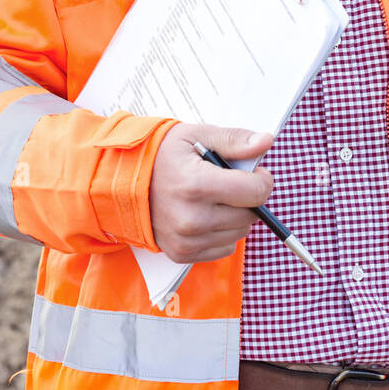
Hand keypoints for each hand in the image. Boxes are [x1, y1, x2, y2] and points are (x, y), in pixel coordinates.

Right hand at [149, 122, 273, 263]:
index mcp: (197, 184)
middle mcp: (192, 218)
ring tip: (213, 196)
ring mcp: (187, 240)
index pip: (256, 192)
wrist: (123, 181)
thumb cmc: (162, 155)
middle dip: (247, 196)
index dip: (261, 179)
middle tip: (229, 181)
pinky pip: (224, 248)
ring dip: (235, 215)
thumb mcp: (198, 136)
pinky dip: (222, 232)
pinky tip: (205, 213)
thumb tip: (265, 142)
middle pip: (250, 215)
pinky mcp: (182, 254)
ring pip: (239, 233)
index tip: (253, 171)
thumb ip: (234, 140)